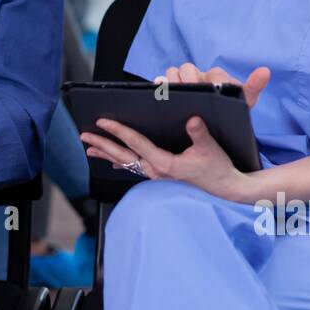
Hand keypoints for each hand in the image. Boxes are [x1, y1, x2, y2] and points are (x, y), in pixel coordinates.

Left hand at [80, 114, 255, 202]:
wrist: (226, 190)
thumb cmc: (218, 169)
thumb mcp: (210, 148)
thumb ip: (199, 133)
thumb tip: (192, 119)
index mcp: (164, 162)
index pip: (135, 143)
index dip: (118, 130)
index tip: (103, 121)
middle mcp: (156, 171)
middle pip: (123, 155)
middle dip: (102, 144)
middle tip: (84, 136)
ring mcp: (157, 176)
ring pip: (126, 162)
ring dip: (107, 154)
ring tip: (90, 150)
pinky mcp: (161, 177)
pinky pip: (135, 168)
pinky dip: (122, 162)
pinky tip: (113, 161)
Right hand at [161, 63, 270, 109]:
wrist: (221, 126)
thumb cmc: (232, 110)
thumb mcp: (244, 101)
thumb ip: (254, 87)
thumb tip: (265, 70)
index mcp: (217, 77)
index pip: (213, 73)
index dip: (211, 80)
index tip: (212, 89)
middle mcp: (199, 76)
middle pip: (187, 68)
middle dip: (188, 78)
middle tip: (190, 89)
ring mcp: (184, 83)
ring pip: (173, 72)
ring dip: (172, 81)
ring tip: (173, 92)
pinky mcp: (173, 90)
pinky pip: (162, 82)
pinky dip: (160, 85)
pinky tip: (159, 93)